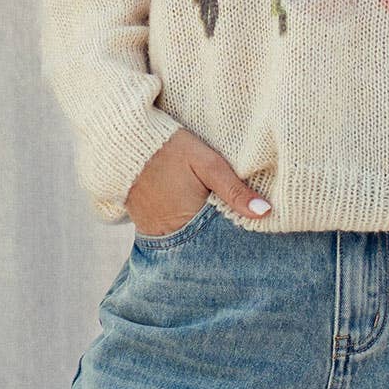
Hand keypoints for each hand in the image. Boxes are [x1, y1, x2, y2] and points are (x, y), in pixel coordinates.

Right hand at [126, 130, 271, 235]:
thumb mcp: (207, 163)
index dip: (237, 239)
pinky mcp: (145, 228)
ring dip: (203, 239)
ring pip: (188, 244)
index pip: (221, 242)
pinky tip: (196, 224)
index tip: (254, 237)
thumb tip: (266, 212)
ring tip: (220, 231)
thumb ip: (234, 190)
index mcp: (189, 222)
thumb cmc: (169, 148)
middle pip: (203, 248)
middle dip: (221, 243)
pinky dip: (185, 233)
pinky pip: (171, 238)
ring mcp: (154, 234)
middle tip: (243, 241)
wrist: (123, 141)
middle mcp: (170, 235)